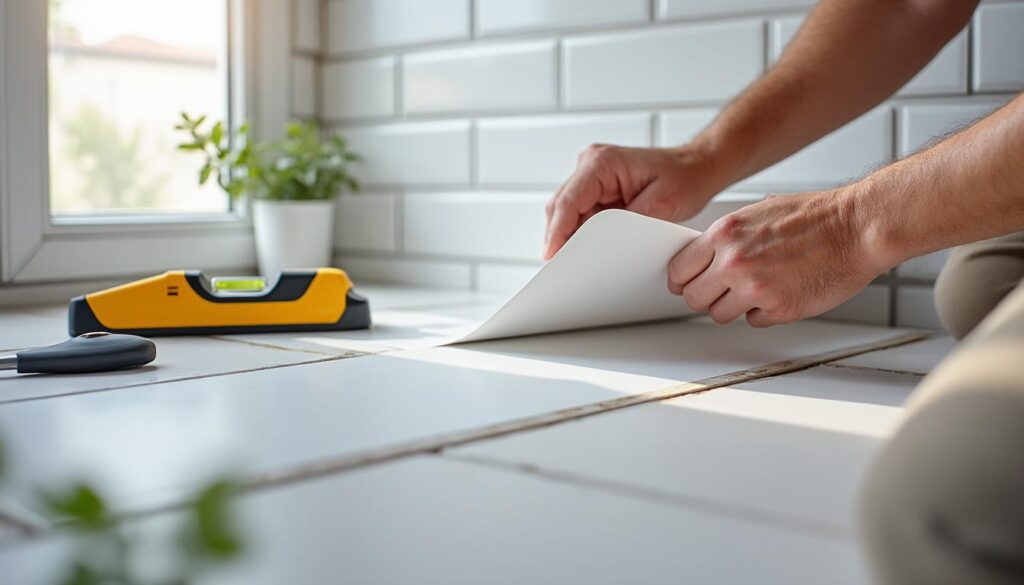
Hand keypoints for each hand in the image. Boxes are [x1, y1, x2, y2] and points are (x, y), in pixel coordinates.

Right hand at [543, 144, 727, 259]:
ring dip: (569, 236)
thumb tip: (601, 245)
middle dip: (558, 237)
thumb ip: (626, 224)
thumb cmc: (685, 177)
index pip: (568, 200)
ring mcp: (591, 176)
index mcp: (602, 162)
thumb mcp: (660, 205)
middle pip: (560, 207)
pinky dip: (581, 233)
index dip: (557, 231)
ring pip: (566, 212)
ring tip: (575, 262)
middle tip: (560, 268)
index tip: (552, 255)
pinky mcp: (597, 189)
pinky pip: (579, 214)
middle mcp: (591, 164)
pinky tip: (588, 250)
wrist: (698, 166)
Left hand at [667, 189, 884, 326]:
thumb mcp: (757, 212)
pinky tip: (779, 293)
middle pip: (694, 297)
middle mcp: (734, 262)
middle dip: (706, 295)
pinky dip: (763, 313)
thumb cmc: (815, 217)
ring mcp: (755, 289)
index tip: (688, 281)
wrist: (857, 227)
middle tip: (721, 290)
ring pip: (719, 314)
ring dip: (733, 307)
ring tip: (755, 290)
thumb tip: (706, 256)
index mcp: (725, 234)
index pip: (679, 269)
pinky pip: (753, 321)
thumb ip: (728, 237)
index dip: (683, 278)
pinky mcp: (779, 310)